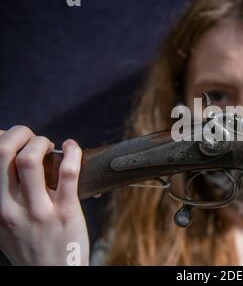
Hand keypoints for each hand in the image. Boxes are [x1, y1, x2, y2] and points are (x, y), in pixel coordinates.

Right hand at [0, 126, 88, 264]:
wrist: (53, 273)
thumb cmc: (31, 244)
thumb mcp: (5, 224)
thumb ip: (4, 197)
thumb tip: (10, 163)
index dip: (1, 138)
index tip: (13, 138)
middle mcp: (9, 208)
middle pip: (2, 153)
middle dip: (18, 134)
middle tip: (32, 137)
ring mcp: (38, 211)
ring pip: (31, 160)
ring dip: (41, 142)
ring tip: (49, 145)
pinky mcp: (66, 212)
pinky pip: (68, 173)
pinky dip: (72, 152)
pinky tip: (72, 147)